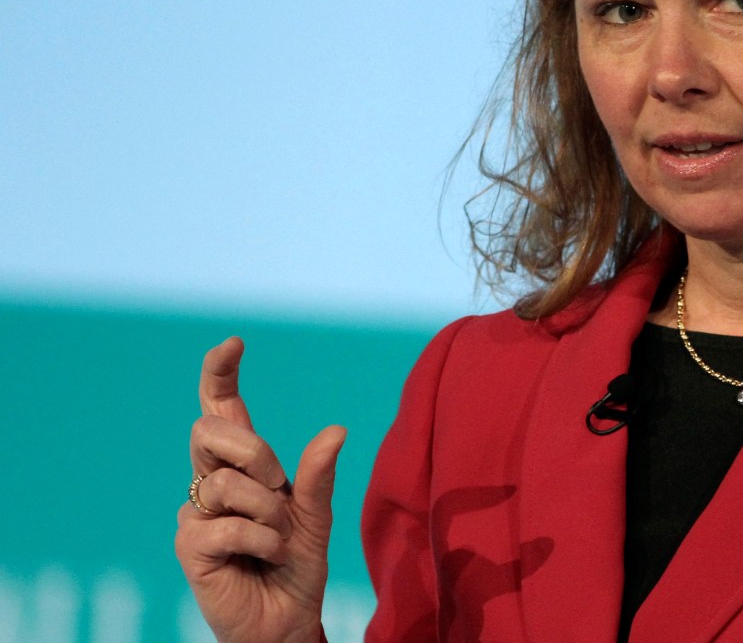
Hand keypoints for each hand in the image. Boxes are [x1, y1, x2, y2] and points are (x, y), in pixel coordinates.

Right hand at [175, 337, 346, 642]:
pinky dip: (262, 541)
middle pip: (210, 431)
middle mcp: (212, 481)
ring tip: (277, 540)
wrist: (287, 619)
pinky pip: (227, 525)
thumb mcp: (315, 513)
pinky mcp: (189, 546)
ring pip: (227, 483)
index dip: (220, 375)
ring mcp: (195, 513)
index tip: (233, 343)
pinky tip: (268, 557)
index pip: (221, 409)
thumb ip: (318, 474)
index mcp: (242, 466)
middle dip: (254, 452)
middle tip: (279, 488)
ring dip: (268, 513)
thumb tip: (336, 429)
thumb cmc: (296, 564)